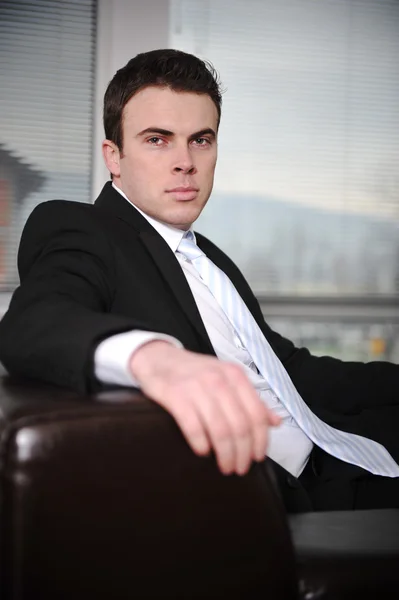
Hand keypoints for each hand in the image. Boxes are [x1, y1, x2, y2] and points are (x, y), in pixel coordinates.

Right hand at [129, 341, 280, 475]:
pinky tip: (203, 452)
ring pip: (220, 429)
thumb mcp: (227, 378)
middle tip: (240, 468)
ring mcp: (196, 387)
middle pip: (240, 425)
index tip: (258, 457)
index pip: (257, 413)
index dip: (260, 440)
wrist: (159, 358)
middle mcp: (219, 380)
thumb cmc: (196, 373)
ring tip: (225, 466)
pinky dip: (200, 443)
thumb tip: (276, 422)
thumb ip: (251, 399)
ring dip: (225, 454)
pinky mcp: (175, 396)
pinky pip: (193, 426)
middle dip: (242, 453)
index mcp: (235, 375)